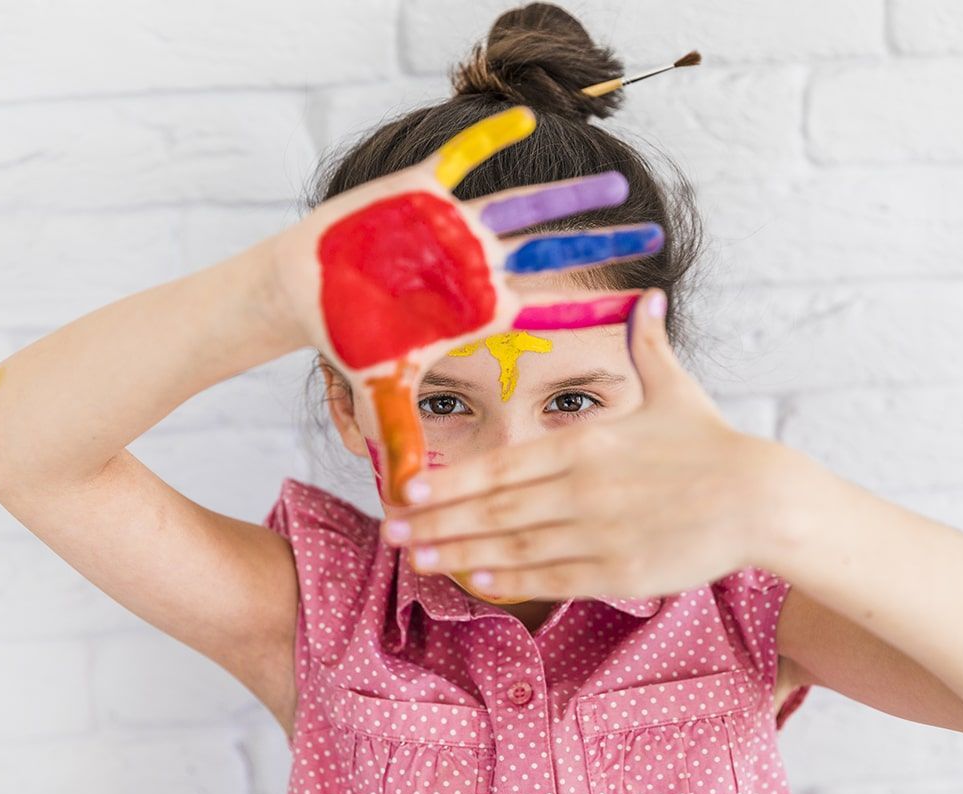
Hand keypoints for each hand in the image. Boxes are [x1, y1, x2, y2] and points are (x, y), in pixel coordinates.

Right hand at [270, 106, 664, 504]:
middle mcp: (477, 266)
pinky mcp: (420, 193)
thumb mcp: (380, 391)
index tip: (645, 306)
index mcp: (478, 310)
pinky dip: (487, 142)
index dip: (593, 311)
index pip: (546, 313)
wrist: (307, 288)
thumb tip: (407, 505)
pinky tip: (524, 119)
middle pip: (551, 255)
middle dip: (602, 245)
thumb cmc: (350, 337)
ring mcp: (455, 227)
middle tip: (656, 234)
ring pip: (521, 208)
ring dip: (566, 195)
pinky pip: (460, 162)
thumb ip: (399, 441)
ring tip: (615, 184)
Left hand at [380, 288, 817, 600]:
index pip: (502, 464)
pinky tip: (476, 580)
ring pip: (514, 546)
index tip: (407, 488)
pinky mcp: (620, 571)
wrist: (762, 498)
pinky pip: (553, 578)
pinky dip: (512, 580)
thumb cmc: (712, 443)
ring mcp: (598, 533)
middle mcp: (582, 489)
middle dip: (437, 520)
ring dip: (460, 553)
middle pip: (494, 507)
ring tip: (418, 559)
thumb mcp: (675, 388)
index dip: (449, 480)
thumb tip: (649, 296)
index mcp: (586, 444)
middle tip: (389, 529)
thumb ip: (648, 345)